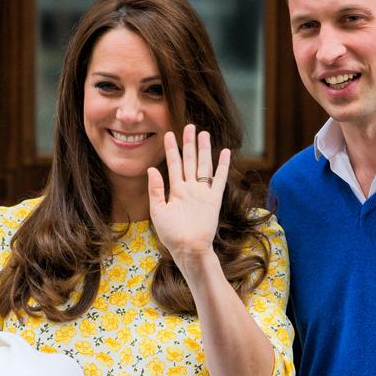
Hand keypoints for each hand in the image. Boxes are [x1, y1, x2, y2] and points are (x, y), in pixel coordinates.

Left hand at [147, 124, 229, 272]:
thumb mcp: (158, 210)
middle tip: (189, 126)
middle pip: (190, 160)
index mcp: (175, 190)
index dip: (171, 149)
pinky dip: (222, 166)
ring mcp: (202, 192)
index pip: (173, 164)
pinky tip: (224, 152)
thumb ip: (156, 189)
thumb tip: (151, 168)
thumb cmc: (171, 234)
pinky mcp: (214, 199)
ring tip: (204, 134)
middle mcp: (189, 188)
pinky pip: (218, 179)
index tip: (168, 134)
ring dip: (204, 150)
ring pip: (204, 165)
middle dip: (189, 143)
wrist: (188, 248)